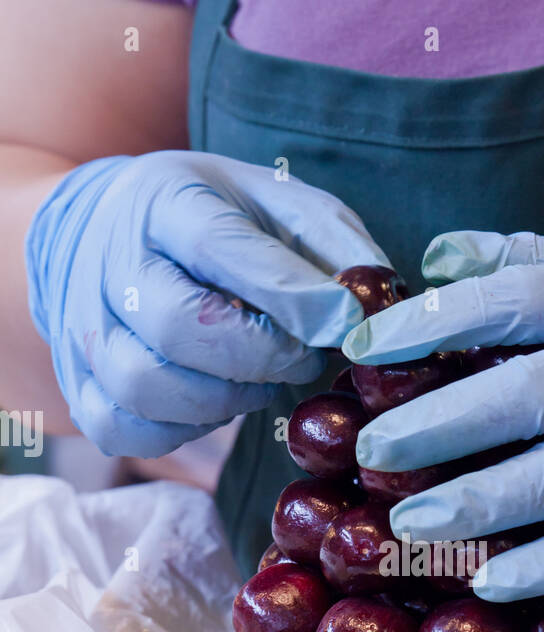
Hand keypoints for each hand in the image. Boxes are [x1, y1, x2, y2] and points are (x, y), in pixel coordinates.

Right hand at [26, 151, 390, 456]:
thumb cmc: (213, 219)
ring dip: (225, 399)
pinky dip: (182, 430)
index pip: (220, 249)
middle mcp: (110, 262)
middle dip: (263, 357)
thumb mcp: (275, 201)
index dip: (291, 296)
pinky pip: (126, 430)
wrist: (104, 231)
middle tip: (303, 357)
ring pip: (147, 388)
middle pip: (180, 329)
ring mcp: (84, 328)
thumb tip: (376, 300)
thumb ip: (331, 242)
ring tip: (259, 378)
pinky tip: (213, 402)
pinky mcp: (79, 386)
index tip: (346, 323)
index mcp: (163, 200)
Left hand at [347, 230, 543, 600]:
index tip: (361, 348)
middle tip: (370, 452)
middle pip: (523, 395)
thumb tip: (435, 256)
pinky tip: (491, 582)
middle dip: (436, 427)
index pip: (506, 299)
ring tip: (409, 524)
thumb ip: (533, 260)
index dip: (427, 323)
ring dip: (480, 505)